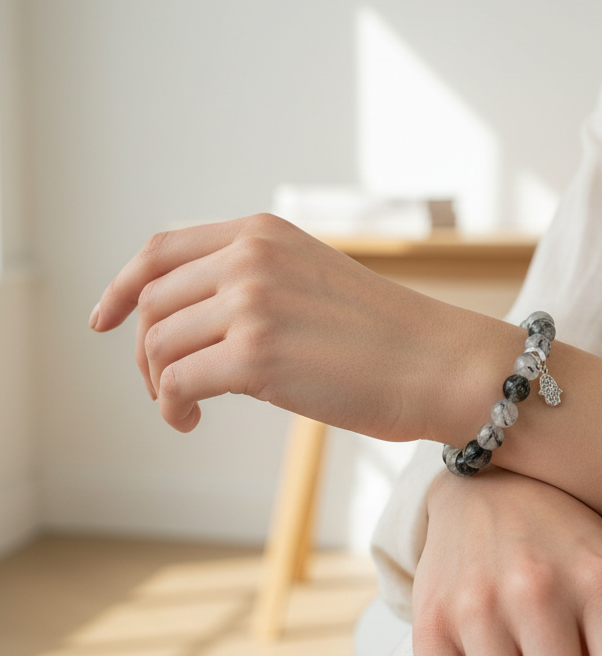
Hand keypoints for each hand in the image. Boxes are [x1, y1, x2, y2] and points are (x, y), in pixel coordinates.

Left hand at [89, 214, 475, 438]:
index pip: (161, 250)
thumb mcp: (315, 282)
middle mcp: (251, 259)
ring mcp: (252, 304)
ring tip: (184, 409)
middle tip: (163, 387)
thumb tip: (194, 325)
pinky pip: (177, 383)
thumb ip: (256, 284)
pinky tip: (191, 422)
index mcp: (263, 234)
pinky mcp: (257, 357)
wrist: (441, 364)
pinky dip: (172, 408)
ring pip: (158, 345)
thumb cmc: (389, 337)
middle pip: (152, 302)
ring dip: (158, 385)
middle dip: (143, 351)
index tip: (104, 321)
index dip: (121, 287)